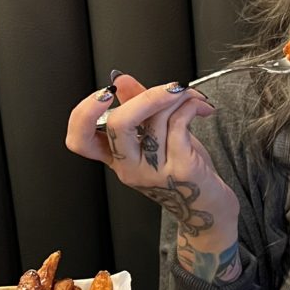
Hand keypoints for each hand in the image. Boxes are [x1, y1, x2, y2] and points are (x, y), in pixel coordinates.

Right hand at [66, 76, 242, 280]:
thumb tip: (121, 79)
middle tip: (169, 87)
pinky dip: (191, 107)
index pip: (80, 141)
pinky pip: (180, 125)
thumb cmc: (183, 170)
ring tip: (192, 97)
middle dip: (145, 96)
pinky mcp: (181, 170)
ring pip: (157, 119)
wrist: (209, 209)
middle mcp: (130, 168)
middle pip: (118, 125)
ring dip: (179, 97)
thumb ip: (138, 107)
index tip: (105, 93)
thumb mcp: (156, 138)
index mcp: (117, 158)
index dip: (83, 114)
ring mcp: (155, 171)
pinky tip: (201, 108)